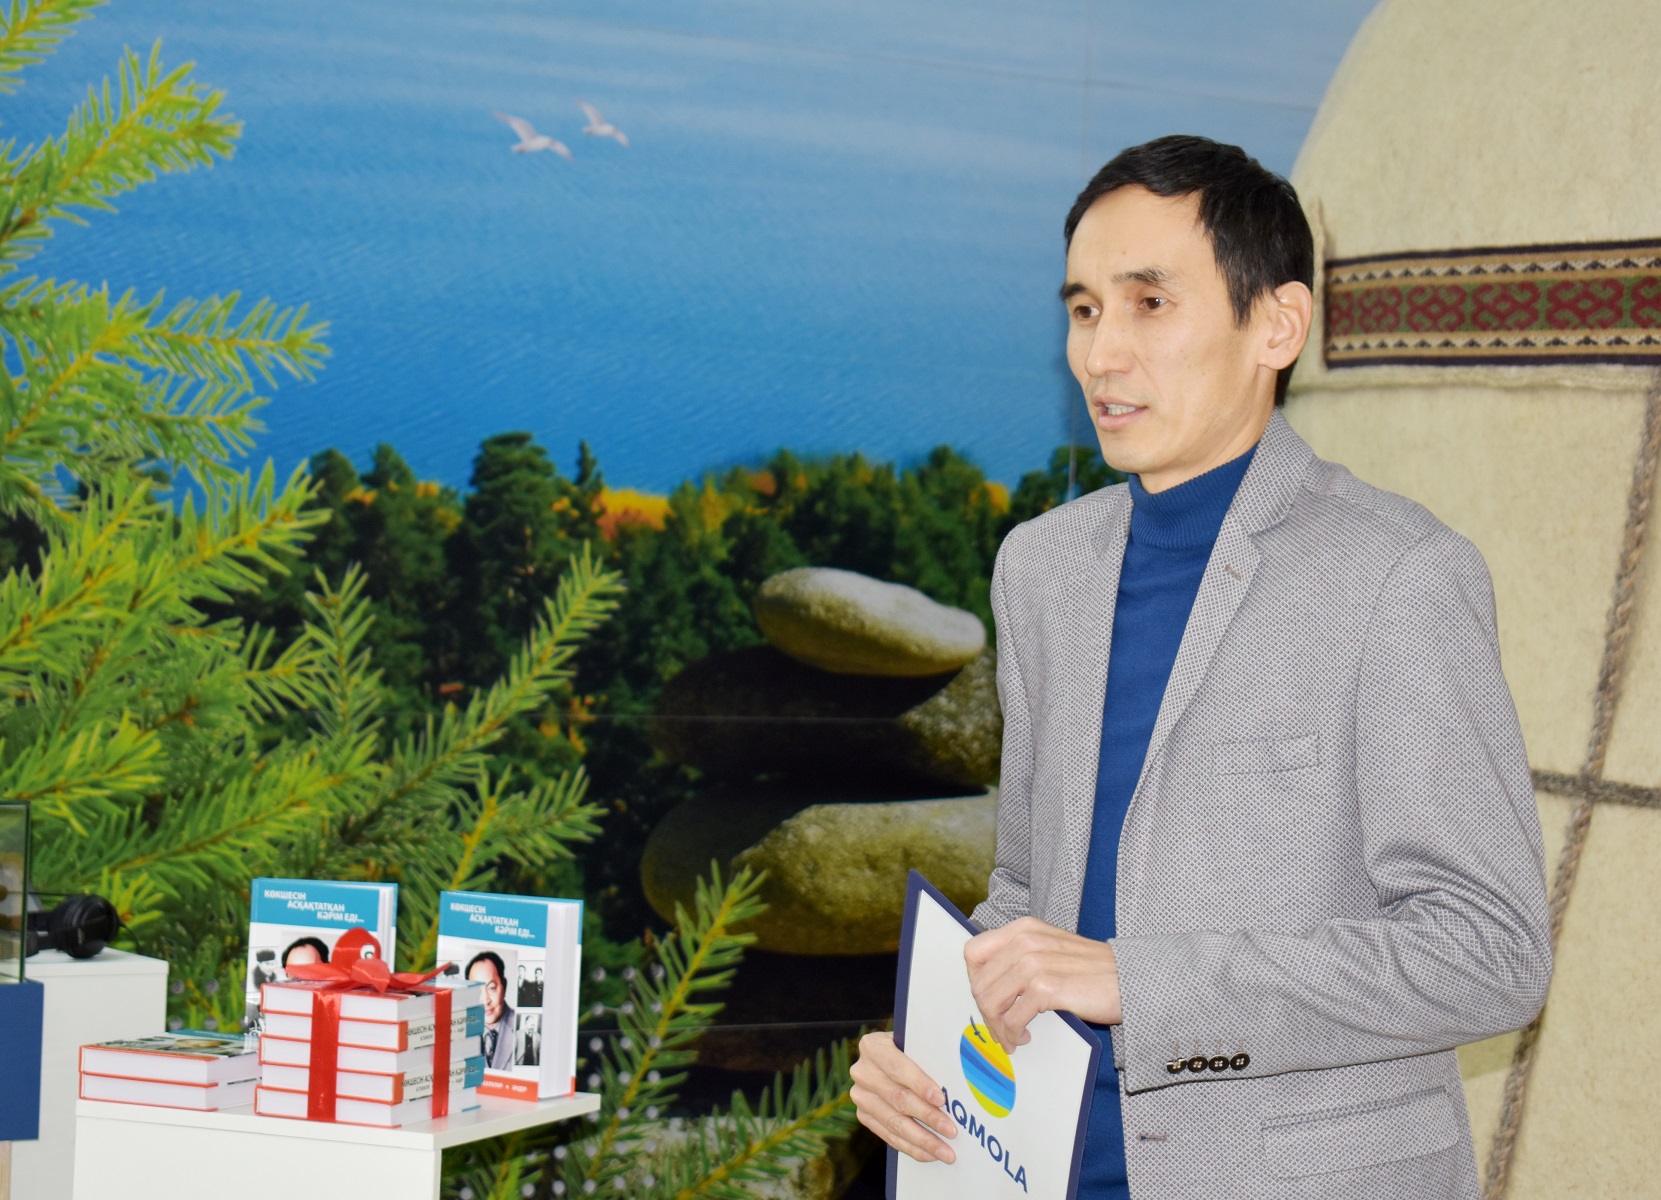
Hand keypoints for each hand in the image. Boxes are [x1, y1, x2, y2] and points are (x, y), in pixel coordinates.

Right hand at [849, 1031, 957, 1163]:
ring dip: (923, 1140)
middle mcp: (862, 1072)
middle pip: (898, 1098)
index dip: (920, 1084)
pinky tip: (929, 1154)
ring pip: (894, 1122)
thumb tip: (953, 1082)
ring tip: (945, 1152)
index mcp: (873, 1047)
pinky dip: (911, 1147)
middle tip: (951, 1131)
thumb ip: (928, 1056)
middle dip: (928, 1117)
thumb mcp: (915, 1043)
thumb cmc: (910, 1048)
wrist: (888, 1057)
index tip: (941, 1099)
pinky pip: (889, 1135)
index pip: (898, 1067)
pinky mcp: (864, 1115)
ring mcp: (861, 1096)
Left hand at [964, 916, 1120, 1051]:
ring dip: (998, 1027)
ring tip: (1011, 1037)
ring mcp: (1035, 962)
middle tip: (1000, 1028)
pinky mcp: (1048, 987)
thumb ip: (1020, 957)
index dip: (974, 980)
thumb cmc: (1091, 971)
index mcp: (1023, 929)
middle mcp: (1025, 940)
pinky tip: (1025, 1036)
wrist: (1130, 979)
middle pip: (979, 982)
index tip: (989, 999)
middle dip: (986, 1012)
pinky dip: (1013, 1033)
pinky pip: (1012, 1018)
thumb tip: (986, 985)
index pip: (973, 952)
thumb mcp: (1050, 950)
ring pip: (990, 1001)